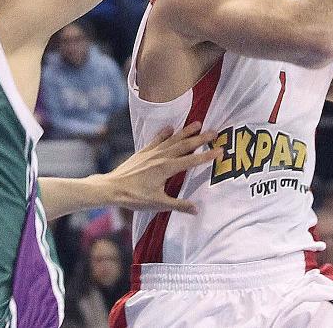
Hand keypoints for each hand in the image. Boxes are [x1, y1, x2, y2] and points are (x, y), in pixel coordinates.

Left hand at [99, 122, 219, 212]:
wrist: (112, 188)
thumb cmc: (135, 197)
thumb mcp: (158, 204)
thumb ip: (178, 205)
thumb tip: (197, 209)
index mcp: (167, 169)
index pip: (192, 161)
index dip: (207, 156)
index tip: (220, 150)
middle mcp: (161, 157)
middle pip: (185, 145)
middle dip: (201, 138)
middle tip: (215, 131)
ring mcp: (152, 152)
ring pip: (173, 139)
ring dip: (186, 131)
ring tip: (198, 123)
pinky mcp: (143, 152)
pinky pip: (157, 139)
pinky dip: (164, 133)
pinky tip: (170, 128)